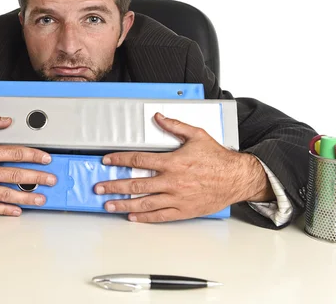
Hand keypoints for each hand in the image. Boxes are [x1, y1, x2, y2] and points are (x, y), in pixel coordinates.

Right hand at [0, 112, 56, 215]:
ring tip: (41, 198)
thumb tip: (7, 121)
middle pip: (16, 175)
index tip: (46, 159)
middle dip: (37, 178)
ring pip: (7, 193)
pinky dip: (5, 209)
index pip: (16, 154)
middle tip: (51, 180)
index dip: (34, 156)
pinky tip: (17, 209)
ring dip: (27, 197)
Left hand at [94, 112, 272, 222]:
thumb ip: (175, 126)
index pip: (138, 161)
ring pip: (144, 203)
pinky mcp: (183, 210)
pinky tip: (131, 217)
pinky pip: (160, 216)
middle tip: (99, 187)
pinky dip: (144, 218)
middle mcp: (172, 181)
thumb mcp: (197, 135)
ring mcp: (176, 198)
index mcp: (172, 162)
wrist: (237, 178)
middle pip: (136, 184)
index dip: (119, 160)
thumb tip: (158, 117)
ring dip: (123, 204)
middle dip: (114, 186)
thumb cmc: (218, 158)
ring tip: (108, 205)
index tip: (107, 160)